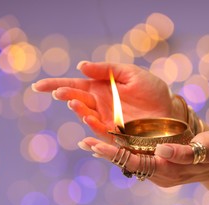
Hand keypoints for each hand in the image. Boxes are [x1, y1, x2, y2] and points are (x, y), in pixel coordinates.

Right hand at [32, 61, 186, 141]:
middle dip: (66, 96)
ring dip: (78, 110)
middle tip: (59, 93)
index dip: (56, 85)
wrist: (170, 112)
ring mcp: (106, 121)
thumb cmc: (152, 91)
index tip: (38, 86)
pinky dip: (92, 127)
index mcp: (101, 89)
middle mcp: (100, 105)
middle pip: (76, 100)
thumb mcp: (131, 74)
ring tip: (74, 102)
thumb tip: (81, 66)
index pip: (74, 86)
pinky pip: (100, 132)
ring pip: (86, 116)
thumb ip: (107, 69)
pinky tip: (87, 118)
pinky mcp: (115, 135)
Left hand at [78, 130, 208, 187]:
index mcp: (168, 170)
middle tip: (84, 142)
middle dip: (106, 152)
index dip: (114, 153)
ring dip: (110, 151)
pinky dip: (121, 150)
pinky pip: (135, 157)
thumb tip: (161, 150)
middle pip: (126, 162)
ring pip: (128, 160)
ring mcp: (157, 170)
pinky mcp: (157, 164)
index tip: (95, 144)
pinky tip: (109, 142)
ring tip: (89, 141)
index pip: (135, 161)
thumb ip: (183, 153)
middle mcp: (158, 173)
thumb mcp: (205, 149)